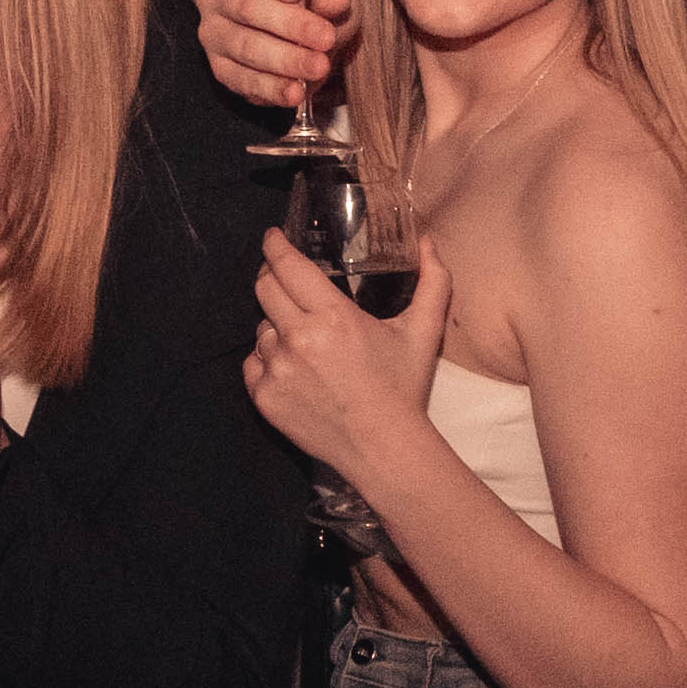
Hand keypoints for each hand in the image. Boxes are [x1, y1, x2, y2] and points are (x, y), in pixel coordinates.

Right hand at [195, 0, 348, 111]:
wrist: (304, 38)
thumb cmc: (312, 0)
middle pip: (245, 4)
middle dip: (289, 24)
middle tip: (325, 37)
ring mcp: (213, 29)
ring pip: (244, 44)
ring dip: (284, 59)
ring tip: (318, 66)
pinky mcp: (218, 65)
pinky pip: (240, 78)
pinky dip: (270, 87)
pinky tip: (294, 91)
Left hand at [241, 229, 444, 489]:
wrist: (384, 449)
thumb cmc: (403, 389)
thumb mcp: (423, 331)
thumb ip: (433, 281)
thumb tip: (430, 242)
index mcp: (333, 317)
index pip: (288, 266)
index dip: (275, 246)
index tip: (273, 238)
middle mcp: (299, 340)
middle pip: (264, 289)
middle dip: (270, 276)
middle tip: (282, 277)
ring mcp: (278, 371)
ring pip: (260, 330)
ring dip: (275, 326)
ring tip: (303, 340)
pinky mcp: (266, 398)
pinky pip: (253, 365)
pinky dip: (268, 361)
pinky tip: (293, 368)